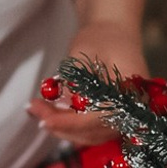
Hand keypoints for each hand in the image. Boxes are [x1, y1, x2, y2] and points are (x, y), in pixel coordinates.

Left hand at [27, 19, 146, 148]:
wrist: (115, 32)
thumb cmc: (101, 38)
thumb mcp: (84, 53)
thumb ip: (74, 81)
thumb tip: (59, 107)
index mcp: (133, 91)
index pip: (102, 118)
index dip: (72, 123)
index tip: (45, 120)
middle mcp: (133, 110)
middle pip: (95, 132)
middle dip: (60, 125)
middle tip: (33, 109)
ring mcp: (123, 118)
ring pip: (89, 135)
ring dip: (60, 126)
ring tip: (34, 108)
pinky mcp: (111, 120)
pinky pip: (88, 130)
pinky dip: (66, 124)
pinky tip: (45, 112)